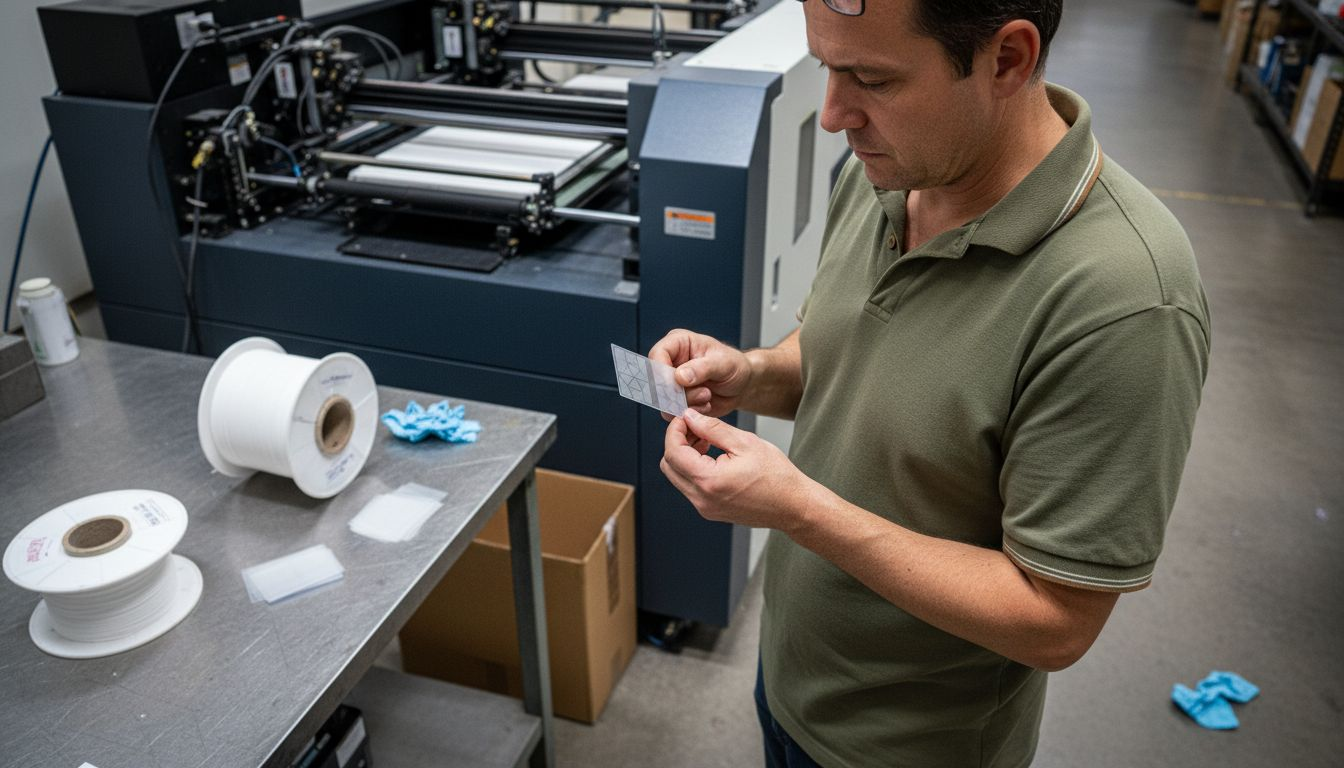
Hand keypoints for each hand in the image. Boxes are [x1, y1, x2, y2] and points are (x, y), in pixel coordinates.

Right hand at [648, 329, 751, 417]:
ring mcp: (671, 383)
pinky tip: (705, 405)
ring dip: (687, 403)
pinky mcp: (675, 400)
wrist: (742, 385)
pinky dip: (689, 412)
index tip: (679, 382)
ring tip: (707, 396)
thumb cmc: (734, 366)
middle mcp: (670, 362)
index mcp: (678, 343)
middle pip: (656, 380)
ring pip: (663, 399)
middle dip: (679, 392)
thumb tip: (679, 376)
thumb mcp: (723, 363)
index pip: (657, 354)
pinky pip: (671, 412)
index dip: (663, 371)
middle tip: (705, 392)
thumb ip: (702, 368)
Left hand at [660, 409, 814, 531]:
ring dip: (685, 456)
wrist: (793, 506)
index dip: (675, 430)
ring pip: (677, 477)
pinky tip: (713, 457)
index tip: (685, 418)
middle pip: (669, 466)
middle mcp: (702, 499)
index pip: (673, 452)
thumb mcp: (745, 442)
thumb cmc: (777, 476)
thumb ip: (712, 428)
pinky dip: (694, 469)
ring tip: (707, 441)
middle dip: (677, 443)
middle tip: (696, 428)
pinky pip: (690, 487)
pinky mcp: (710, 511)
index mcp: (709, 481)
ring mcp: (705, 508)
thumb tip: (690, 417)